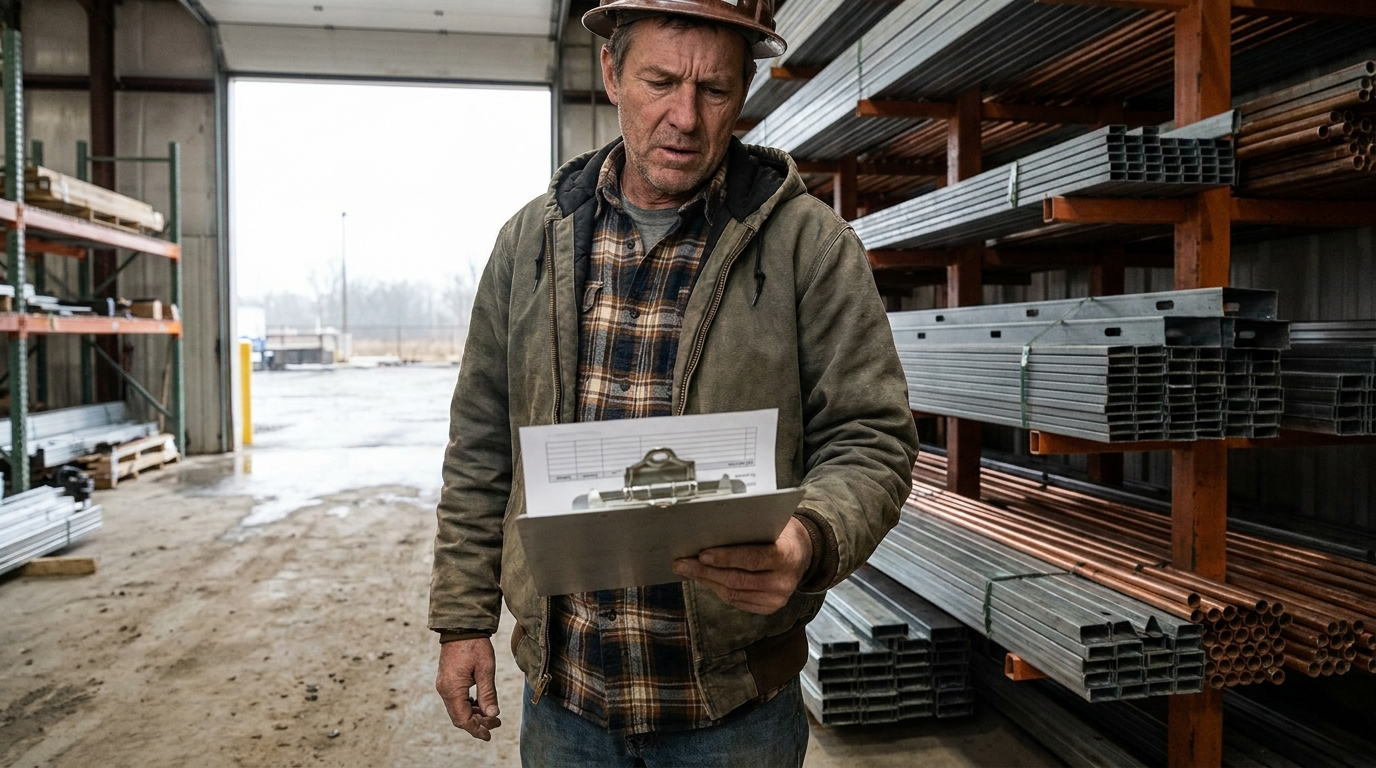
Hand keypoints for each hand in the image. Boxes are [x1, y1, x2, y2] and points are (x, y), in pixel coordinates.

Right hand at [436, 637, 501, 740]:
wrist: (461, 627)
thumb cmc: (474, 645)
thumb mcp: (486, 669)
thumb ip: (488, 693)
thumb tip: (493, 714)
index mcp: (452, 689)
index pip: (463, 719)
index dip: (476, 729)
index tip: (490, 733)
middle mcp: (445, 690)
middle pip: (459, 717)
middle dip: (477, 723)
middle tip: (495, 724)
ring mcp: (444, 685)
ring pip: (458, 709)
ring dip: (474, 714)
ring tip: (491, 715)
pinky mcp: (447, 681)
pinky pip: (457, 699)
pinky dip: (469, 705)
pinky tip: (481, 704)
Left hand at [672, 517, 812, 614]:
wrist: (804, 553)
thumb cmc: (783, 533)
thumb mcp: (773, 524)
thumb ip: (750, 529)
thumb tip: (711, 530)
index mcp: (787, 556)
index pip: (752, 559)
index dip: (725, 558)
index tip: (701, 554)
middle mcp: (783, 581)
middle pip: (737, 579)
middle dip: (705, 571)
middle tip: (682, 563)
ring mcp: (777, 598)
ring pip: (733, 593)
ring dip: (707, 581)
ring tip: (688, 570)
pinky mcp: (769, 608)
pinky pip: (736, 601)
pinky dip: (717, 590)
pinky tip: (704, 579)